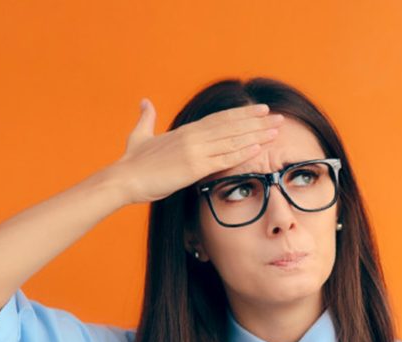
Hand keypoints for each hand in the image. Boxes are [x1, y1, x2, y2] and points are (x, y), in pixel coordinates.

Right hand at [107, 98, 283, 205]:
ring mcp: (195, 151)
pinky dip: (242, 154)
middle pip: (232, 126)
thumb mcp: (140, 135)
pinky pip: (223, 160)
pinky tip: (257, 149)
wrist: (123, 178)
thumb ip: (146, 118)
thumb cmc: (131, 162)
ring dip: (256, 135)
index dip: (242, 114)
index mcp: (186, 131)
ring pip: (232, 141)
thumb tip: (145, 102)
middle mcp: (194, 137)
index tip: (261, 111)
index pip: (221, 119)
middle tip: (278, 118)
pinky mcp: (194, 168)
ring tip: (276, 131)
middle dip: (257, 122)